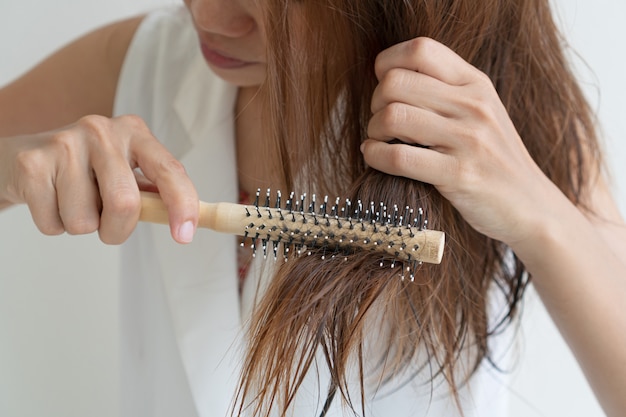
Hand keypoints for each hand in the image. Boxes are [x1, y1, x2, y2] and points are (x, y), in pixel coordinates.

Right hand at [0, 114, 197, 243]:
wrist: (23, 158)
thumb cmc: (87, 172)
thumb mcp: (125, 172)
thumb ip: (154, 195)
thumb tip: (190, 221)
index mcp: (134, 133)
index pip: (169, 171)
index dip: (182, 205)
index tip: (185, 236)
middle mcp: (101, 131)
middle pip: (125, 203)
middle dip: (117, 230)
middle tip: (107, 227)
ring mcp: (64, 143)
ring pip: (84, 221)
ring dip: (82, 227)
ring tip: (72, 201)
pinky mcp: (32, 163)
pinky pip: (53, 224)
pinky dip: (54, 225)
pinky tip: (50, 199)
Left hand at [361, 37, 558, 245]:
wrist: (530, 205)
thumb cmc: (493, 158)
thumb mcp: (479, 112)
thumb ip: (443, 91)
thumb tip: (389, 81)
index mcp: (475, 83)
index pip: (420, 49)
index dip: (387, 64)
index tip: (382, 88)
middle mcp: (474, 105)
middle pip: (396, 82)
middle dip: (375, 103)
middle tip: (380, 123)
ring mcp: (469, 139)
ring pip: (393, 117)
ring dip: (374, 131)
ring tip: (379, 142)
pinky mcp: (459, 175)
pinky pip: (399, 157)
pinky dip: (375, 156)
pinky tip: (376, 157)